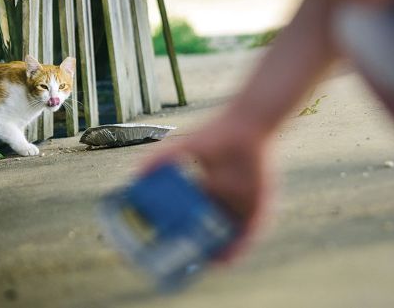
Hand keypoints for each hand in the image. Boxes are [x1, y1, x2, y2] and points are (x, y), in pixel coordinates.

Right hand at [143, 108, 272, 259]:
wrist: (245, 126)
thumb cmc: (215, 136)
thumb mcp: (182, 150)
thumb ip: (157, 161)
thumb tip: (133, 176)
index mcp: (209, 189)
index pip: (195, 217)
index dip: (184, 232)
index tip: (171, 244)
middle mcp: (227, 200)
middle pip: (212, 230)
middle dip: (200, 247)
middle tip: (185, 261)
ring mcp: (244, 205)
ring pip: (230, 235)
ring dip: (219, 252)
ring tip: (203, 266)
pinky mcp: (260, 207)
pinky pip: (250, 233)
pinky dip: (239, 247)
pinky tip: (227, 258)